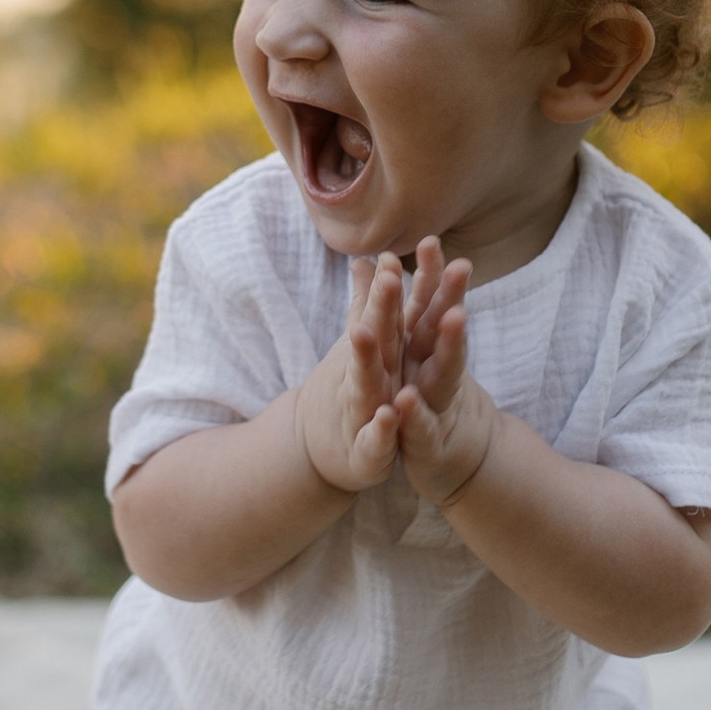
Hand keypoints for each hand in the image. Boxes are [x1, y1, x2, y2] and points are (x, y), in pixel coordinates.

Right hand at [292, 250, 414, 492]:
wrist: (316, 453)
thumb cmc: (347, 392)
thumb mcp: (358, 348)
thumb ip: (365, 303)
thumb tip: (367, 257)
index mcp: (373, 355)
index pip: (382, 314)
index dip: (388, 287)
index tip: (395, 255)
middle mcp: (364, 378)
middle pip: (376, 340)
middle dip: (381, 308)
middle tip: (389, 277)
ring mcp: (362, 414)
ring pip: (366, 383)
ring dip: (366, 359)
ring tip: (364, 332)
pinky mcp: (367, 454)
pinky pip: (375, 441)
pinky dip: (381, 430)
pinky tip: (389, 415)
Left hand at [389, 235, 494, 504]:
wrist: (453, 464)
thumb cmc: (432, 402)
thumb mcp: (414, 358)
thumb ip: (400, 312)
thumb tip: (373, 260)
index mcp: (428, 353)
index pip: (432, 309)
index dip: (432, 276)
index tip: (431, 242)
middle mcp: (439, 374)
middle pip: (446, 332)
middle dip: (451, 299)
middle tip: (460, 266)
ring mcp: (438, 407)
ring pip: (444, 375)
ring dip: (451, 347)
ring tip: (455, 317)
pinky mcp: (428, 445)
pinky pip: (420, 430)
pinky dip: (413, 417)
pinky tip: (403, 403)